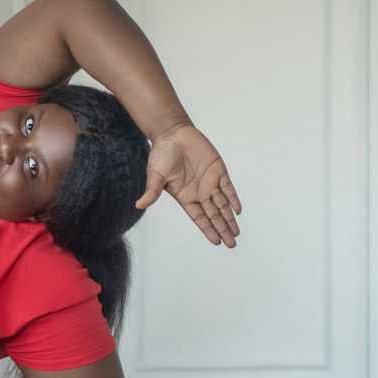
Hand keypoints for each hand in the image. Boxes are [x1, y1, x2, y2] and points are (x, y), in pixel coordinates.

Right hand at [139, 123, 241, 247]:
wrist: (172, 133)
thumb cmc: (162, 154)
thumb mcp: (155, 175)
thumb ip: (152, 191)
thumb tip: (139, 205)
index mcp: (185, 197)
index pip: (199, 218)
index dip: (208, 229)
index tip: (216, 241)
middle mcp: (199, 192)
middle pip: (213, 214)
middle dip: (223, 229)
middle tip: (231, 243)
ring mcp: (210, 182)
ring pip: (222, 204)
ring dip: (229, 218)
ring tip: (236, 233)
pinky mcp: (218, 170)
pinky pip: (228, 187)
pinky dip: (233, 198)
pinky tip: (237, 210)